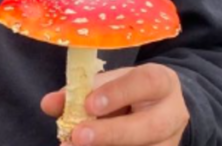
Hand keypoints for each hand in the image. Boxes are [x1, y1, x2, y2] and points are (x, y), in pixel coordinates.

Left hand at [40, 64, 188, 145]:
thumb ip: (82, 89)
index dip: (117, 93)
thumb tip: (49, 104)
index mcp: (162, 82)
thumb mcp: (110, 82)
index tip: (88, 104)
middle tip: (77, 135)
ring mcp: (170, 143)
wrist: (157, 109)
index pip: (146, 82)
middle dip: (111, 133)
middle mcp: (173, 114)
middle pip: (150, 127)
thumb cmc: (129, 90)